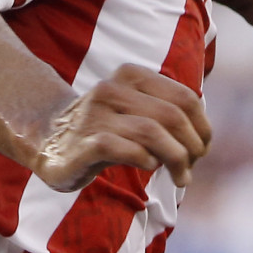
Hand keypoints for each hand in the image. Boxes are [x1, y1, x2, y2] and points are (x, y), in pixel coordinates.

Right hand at [31, 64, 211, 192]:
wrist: (48, 140)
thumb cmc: (103, 129)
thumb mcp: (135, 111)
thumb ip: (166, 114)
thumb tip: (204, 138)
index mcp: (131, 76)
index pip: (185, 98)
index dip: (202, 127)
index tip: (203, 148)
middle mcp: (113, 89)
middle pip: (173, 116)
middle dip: (192, 146)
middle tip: (192, 166)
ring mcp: (97, 115)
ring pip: (153, 132)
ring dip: (176, 159)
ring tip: (181, 176)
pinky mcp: (87, 143)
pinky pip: (128, 150)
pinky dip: (147, 160)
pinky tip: (150, 166)